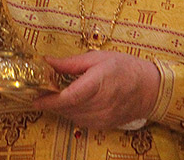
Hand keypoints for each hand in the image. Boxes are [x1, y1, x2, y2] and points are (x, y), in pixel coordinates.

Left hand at [31, 51, 159, 129]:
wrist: (149, 88)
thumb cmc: (125, 68)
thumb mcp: (98, 58)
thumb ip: (70, 63)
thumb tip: (47, 62)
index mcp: (98, 83)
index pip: (69, 97)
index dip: (49, 99)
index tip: (35, 97)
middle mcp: (100, 104)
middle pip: (66, 108)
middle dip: (51, 101)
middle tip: (41, 91)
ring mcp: (102, 118)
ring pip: (71, 116)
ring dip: (61, 107)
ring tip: (57, 94)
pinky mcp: (102, 125)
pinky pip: (80, 121)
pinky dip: (72, 113)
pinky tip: (73, 102)